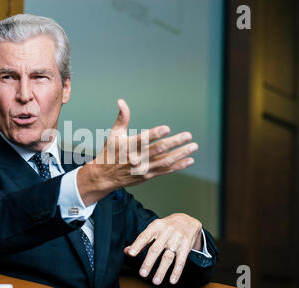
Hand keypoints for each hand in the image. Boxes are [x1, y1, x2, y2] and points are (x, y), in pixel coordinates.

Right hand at [77, 99, 197, 204]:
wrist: (105, 176)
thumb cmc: (110, 152)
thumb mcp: (114, 133)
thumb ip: (122, 117)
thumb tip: (121, 101)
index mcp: (128, 146)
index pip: (142, 139)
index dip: (155, 134)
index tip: (166, 128)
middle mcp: (137, 158)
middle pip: (158, 150)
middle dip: (174, 143)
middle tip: (188, 135)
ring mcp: (143, 168)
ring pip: (165, 161)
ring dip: (180, 154)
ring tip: (193, 146)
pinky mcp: (148, 176)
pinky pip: (165, 171)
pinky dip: (178, 166)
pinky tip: (189, 160)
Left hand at [124, 213, 201, 284]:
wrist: (187, 221)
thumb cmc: (166, 227)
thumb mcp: (154, 228)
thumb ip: (142, 240)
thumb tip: (127, 251)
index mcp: (156, 226)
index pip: (145, 236)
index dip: (137, 245)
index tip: (131, 253)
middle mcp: (166, 232)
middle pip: (156, 249)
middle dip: (148, 262)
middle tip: (142, 273)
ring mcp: (177, 239)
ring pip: (168, 257)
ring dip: (161, 270)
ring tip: (155, 281)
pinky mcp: (186, 247)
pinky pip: (181, 261)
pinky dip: (176, 272)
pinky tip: (172, 280)